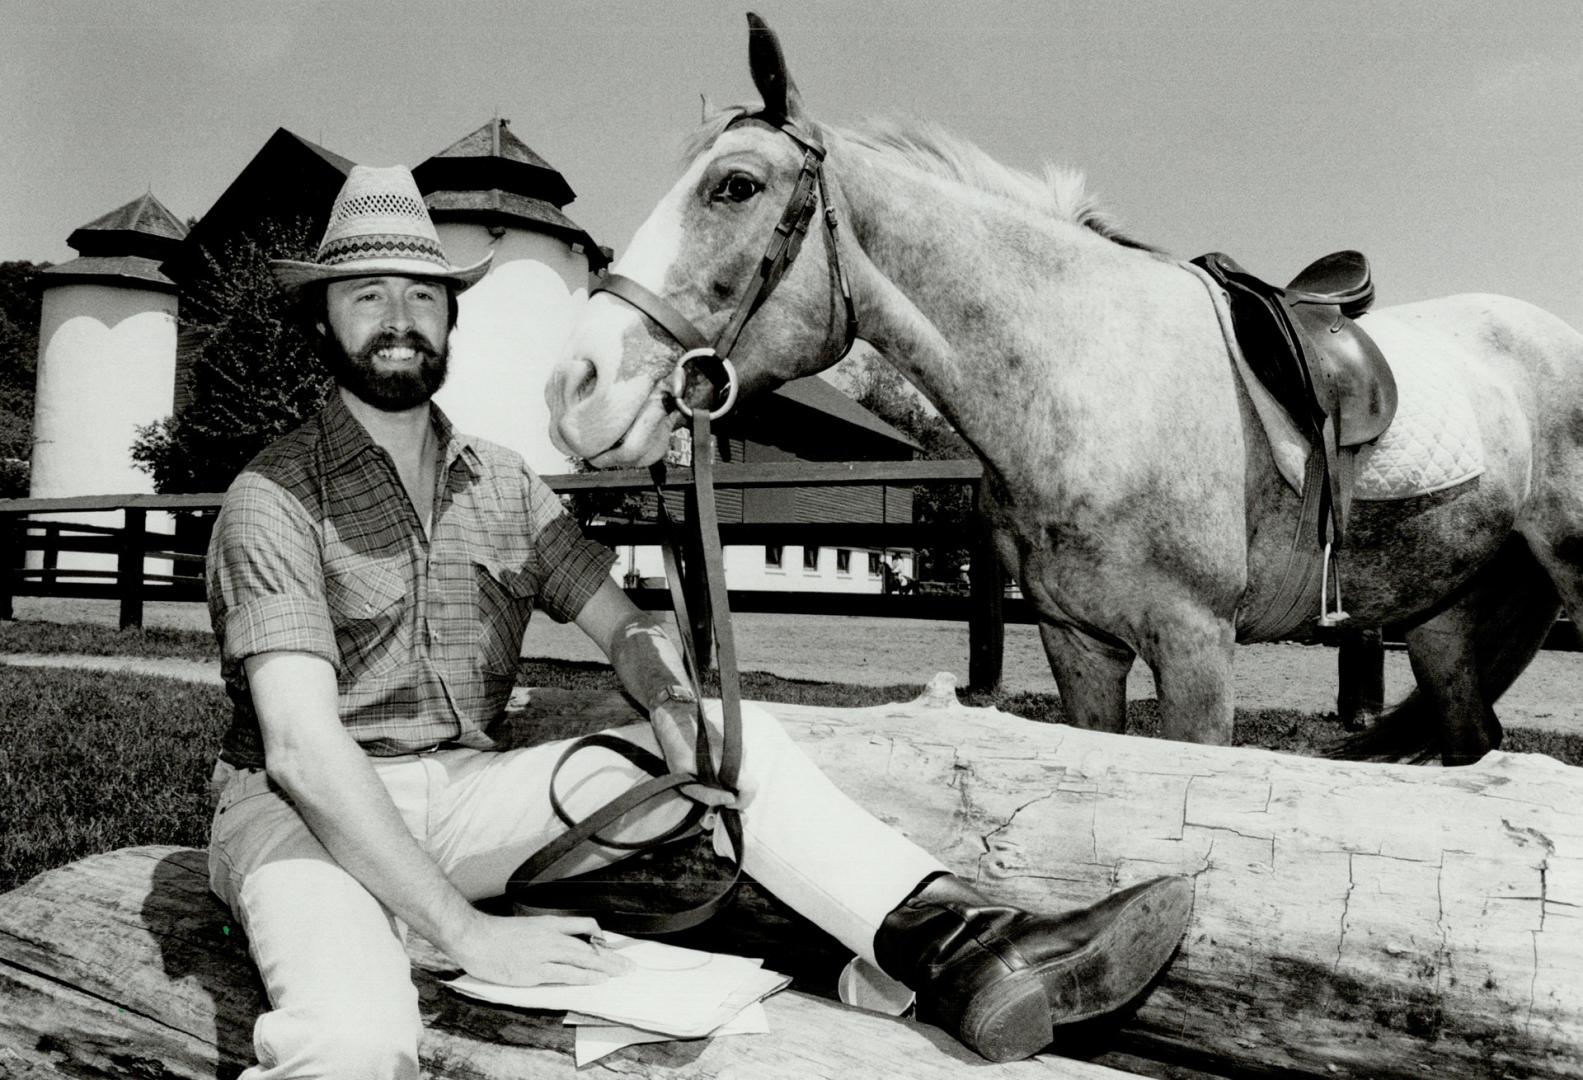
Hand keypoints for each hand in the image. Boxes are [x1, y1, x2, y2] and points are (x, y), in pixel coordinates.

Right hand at [450, 912, 632, 986]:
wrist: (474, 937)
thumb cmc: (495, 935)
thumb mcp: (525, 928)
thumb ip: (544, 935)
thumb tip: (560, 946)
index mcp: (548, 923)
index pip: (583, 925)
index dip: (600, 936)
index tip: (610, 946)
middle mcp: (550, 936)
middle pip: (589, 945)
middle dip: (611, 957)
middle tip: (628, 965)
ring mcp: (544, 953)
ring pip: (583, 958)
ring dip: (605, 967)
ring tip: (620, 974)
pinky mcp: (535, 970)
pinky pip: (567, 974)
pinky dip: (585, 977)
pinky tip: (597, 980)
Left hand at [650, 701, 740, 808]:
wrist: (676, 718)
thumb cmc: (678, 750)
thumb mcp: (686, 780)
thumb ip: (708, 795)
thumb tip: (729, 800)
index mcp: (729, 765)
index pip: (751, 788)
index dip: (742, 801)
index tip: (727, 804)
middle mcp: (739, 753)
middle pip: (745, 781)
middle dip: (733, 791)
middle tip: (713, 792)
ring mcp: (738, 744)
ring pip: (740, 770)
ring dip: (728, 778)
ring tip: (707, 774)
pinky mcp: (733, 738)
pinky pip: (735, 759)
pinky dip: (726, 766)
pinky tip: (708, 762)